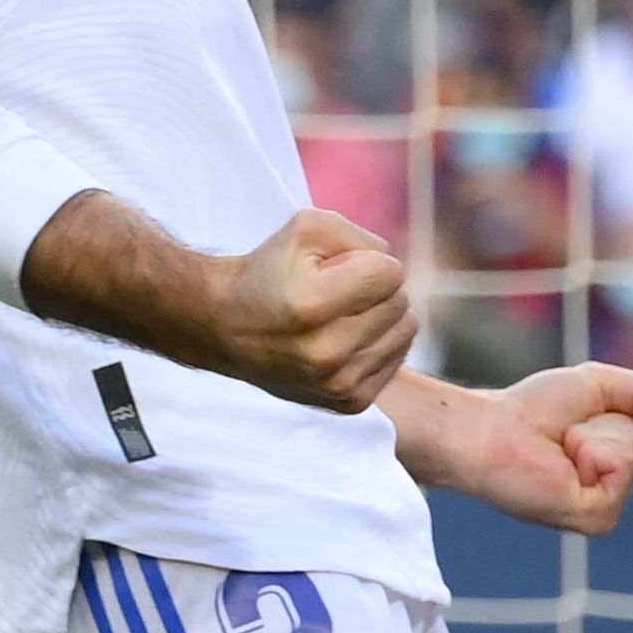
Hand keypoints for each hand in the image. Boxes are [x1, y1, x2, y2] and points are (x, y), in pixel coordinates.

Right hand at [202, 207, 414, 413]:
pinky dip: (377, 344)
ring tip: (341, 316)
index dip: (368, 262)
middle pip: (400, 303)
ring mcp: (338, 385)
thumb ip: (361, 238)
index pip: (391, 273)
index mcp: (314, 306)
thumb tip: (395, 272)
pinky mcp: (349, 403)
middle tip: (336, 292)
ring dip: (381, 317)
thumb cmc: (270, 271)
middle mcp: (327, 353)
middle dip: (374, 289)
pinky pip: (397, 360)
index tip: (336, 269)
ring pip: (406, 332)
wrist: (227, 327)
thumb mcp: (307, 228)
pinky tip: (345, 340)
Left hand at [428, 363, 632, 533]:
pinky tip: (564, 464)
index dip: (620, 403)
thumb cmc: (534, 409)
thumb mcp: (602, 382)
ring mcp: (610, 508)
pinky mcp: (598, 518)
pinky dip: (591, 450)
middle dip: (604, 419)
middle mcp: (617, 488)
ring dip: (593, 434)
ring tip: (562, 448)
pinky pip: (620, 464)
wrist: (489, 431)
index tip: (577, 415)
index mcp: (619, 462)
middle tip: (566, 433)